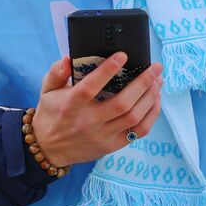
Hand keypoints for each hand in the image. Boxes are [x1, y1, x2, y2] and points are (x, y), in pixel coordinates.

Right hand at [31, 53, 163, 168]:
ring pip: (134, 117)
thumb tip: (68, 58)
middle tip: (155, 67)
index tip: (123, 55)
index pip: (90, 87)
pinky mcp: (112, 145)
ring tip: (158, 81)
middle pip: (122, 103)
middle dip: (143, 83)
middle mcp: (88, 121)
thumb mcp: (47, 91)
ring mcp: (102, 135)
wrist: (48, 149)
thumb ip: (56, 72)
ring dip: (150, 97)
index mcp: (71, 105)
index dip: (107, 70)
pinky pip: (139, 132)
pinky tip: (155, 101)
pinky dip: (151, 115)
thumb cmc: (51, 114)